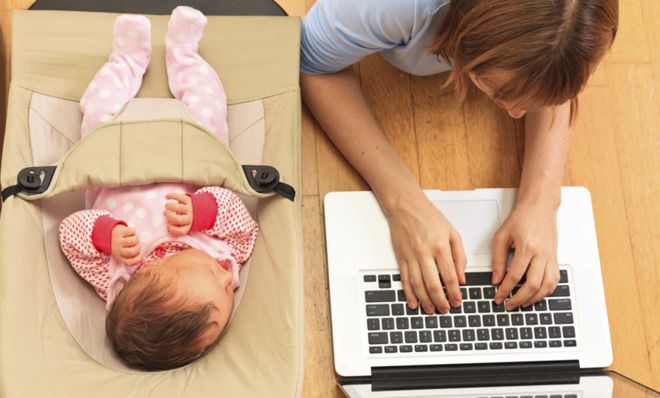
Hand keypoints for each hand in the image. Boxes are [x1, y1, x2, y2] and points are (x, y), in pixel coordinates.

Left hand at [111, 225, 141, 265]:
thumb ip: (133, 257)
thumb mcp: (123, 252)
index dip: (137, 259)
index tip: (139, 255)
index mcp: (119, 256)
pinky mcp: (120, 231)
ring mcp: (118, 240)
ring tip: (134, 238)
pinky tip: (130, 233)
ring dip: (137, 238)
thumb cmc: (120, 244)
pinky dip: (134, 232)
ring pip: (134, 240)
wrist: (108, 233)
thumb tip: (143, 261)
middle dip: (138, 247)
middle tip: (136, 244)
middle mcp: (118, 249)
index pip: (129, 262)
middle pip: (133, 251)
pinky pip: (133, 231)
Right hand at [165, 193, 192, 235]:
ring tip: (166, 205)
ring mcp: (190, 209)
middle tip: (166, 213)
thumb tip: (163, 218)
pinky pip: (180, 197)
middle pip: (178, 219)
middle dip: (169, 216)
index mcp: (188, 227)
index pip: (181, 231)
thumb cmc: (184, 218)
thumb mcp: (182, 224)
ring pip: (179, 208)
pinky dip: (172, 196)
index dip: (172, 229)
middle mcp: (189, 218)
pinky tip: (166, 196)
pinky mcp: (189, 200)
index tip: (167, 225)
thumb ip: (173, 224)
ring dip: (170, 206)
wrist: (199, 209)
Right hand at [385, 192, 466, 313]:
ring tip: (431, 310)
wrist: (405, 206)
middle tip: (446, 310)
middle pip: (433, 285)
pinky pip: (404, 280)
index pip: (449, 276)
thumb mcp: (452, 232)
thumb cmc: (428, 216)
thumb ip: (459, 256)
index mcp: (440, 246)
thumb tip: (461, 277)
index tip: (458, 301)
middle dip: (440, 301)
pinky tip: (413, 302)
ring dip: (425, 301)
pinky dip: (409, 294)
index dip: (454, 293)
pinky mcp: (401, 258)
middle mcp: (424, 253)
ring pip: (417, 285)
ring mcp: (411, 257)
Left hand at [492, 202, 559, 309]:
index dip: (504, 290)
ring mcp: (551, 257)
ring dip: (534, 298)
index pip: (514, 276)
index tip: (498, 297)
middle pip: (533, 284)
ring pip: (547, 286)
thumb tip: (496, 279)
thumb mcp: (501, 236)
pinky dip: (546, 291)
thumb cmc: (520, 219)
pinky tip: (537, 294)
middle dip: (519, 299)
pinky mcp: (555, 258)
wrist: (539, 207)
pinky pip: (555, 280)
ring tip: (522, 303)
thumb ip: (498, 259)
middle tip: (509, 305)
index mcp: (526, 247)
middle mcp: (541, 254)